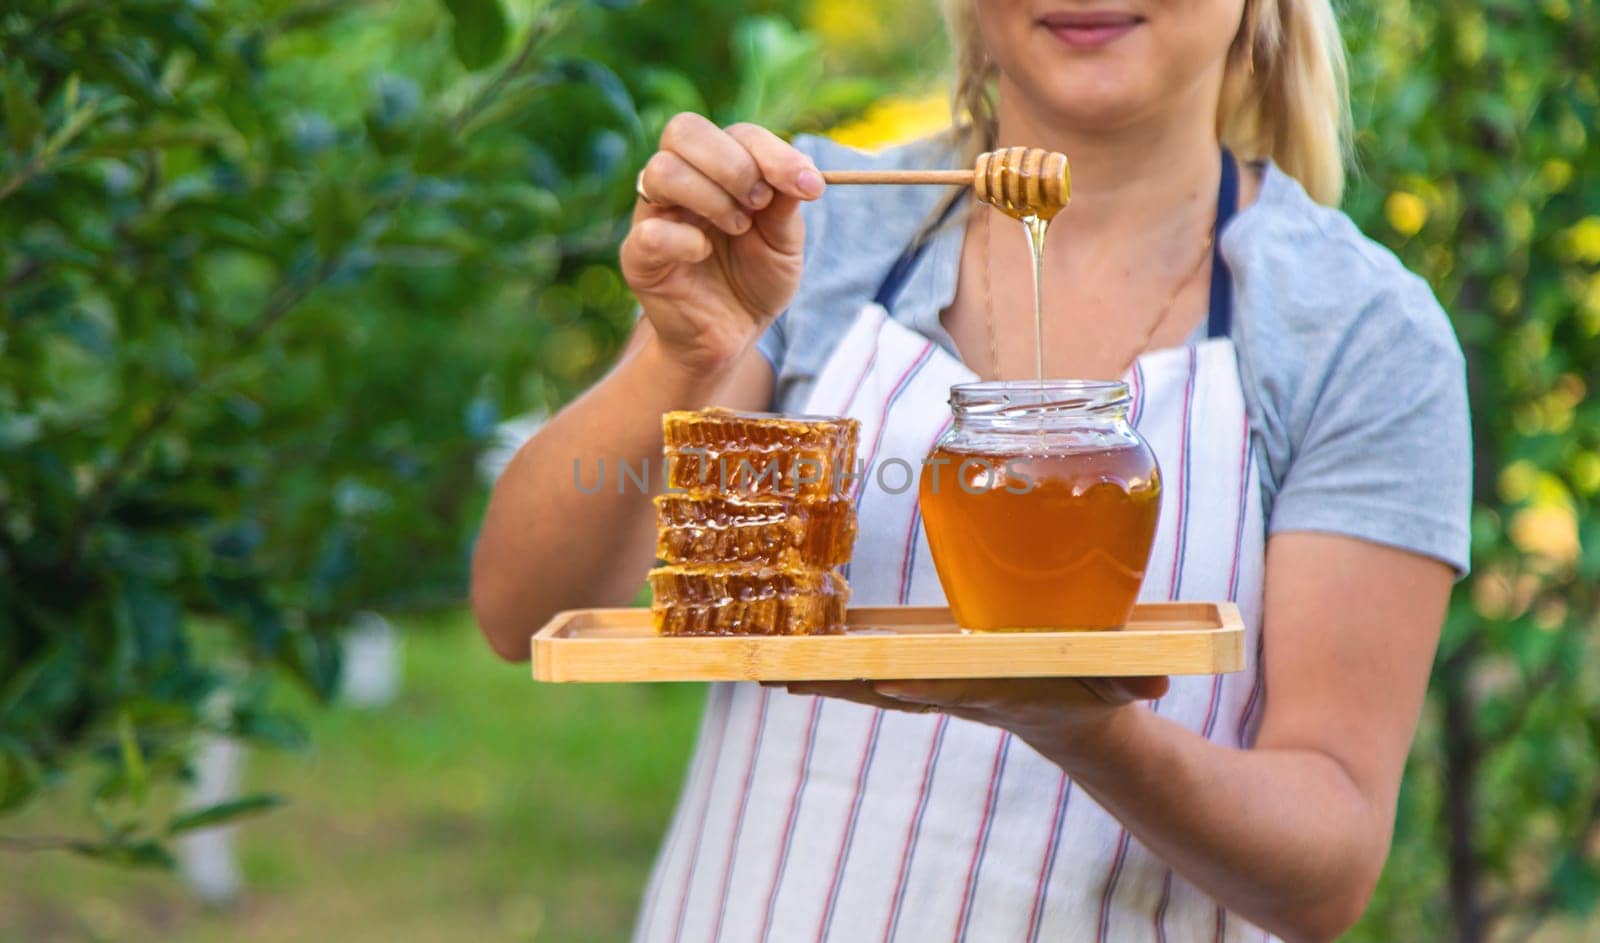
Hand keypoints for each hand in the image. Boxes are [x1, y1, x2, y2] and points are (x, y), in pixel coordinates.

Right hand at [620, 113, 824, 375]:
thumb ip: (787, 203)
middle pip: (683, 131)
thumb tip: (802, 171)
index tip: (808, 186)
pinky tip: (705, 254)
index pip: (735, 132)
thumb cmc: (756, 279)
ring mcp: (654, 216)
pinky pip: (650, 233)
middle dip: (733, 164)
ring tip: (738, 228)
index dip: (772, 152)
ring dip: (711, 196)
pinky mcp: (639, 257)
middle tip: (759, 203)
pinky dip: (685, 240)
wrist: (733, 334)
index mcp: (717, 169)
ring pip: (660, 170)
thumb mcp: (785, 241)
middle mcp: (680, 182)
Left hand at [777, 675, 1168, 752]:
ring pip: (860, 682)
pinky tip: (777, 657)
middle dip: (833, 684)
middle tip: (776, 675)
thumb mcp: (1114, 680)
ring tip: (753, 668)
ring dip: (811, 676)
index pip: (951, 688)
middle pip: (882, 688)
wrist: (1065, 714)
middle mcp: (949, 691)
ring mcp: (927, 686)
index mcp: (994, 689)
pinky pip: (860, 669)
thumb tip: (1159, 679)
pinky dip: (821, 666)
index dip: (917, 684)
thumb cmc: (1089, 685)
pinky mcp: (916, 674)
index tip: (881, 677)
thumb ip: (1134, 676)